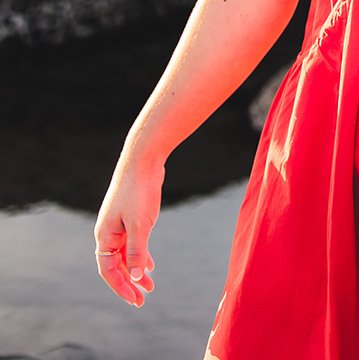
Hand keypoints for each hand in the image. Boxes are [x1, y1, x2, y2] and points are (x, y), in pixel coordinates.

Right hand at [94, 154, 161, 306]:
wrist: (143, 161)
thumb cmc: (139, 191)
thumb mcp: (140, 224)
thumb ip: (137, 250)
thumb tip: (136, 277)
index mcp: (104, 236)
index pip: (109, 270)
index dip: (121, 287)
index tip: (135, 300)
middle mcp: (108, 233)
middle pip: (116, 265)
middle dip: (128, 283)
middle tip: (142, 299)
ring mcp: (119, 225)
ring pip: (125, 255)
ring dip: (136, 271)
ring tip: (149, 287)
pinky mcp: (130, 218)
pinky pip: (132, 244)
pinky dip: (140, 255)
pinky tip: (149, 265)